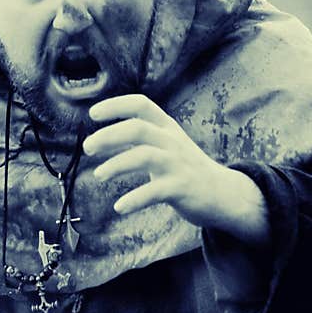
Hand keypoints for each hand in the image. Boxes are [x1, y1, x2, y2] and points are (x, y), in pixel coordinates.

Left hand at [84, 94, 268, 243]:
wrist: (224, 193)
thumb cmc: (186, 168)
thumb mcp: (167, 144)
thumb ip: (142, 137)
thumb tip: (103, 137)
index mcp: (167, 127)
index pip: (141, 105)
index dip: (116, 105)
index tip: (93, 114)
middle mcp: (172, 141)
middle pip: (137, 129)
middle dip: (108, 136)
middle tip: (87, 148)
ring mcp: (178, 164)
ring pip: (144, 156)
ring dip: (117, 165)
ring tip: (98, 175)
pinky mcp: (182, 188)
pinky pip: (154, 191)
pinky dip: (134, 199)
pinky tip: (119, 207)